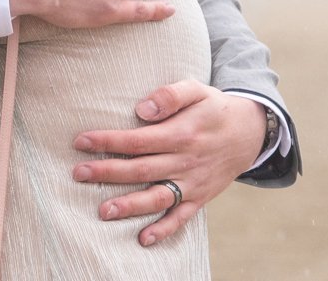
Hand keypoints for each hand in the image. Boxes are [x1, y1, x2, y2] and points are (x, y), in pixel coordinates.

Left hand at [70, 81, 266, 245]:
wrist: (249, 133)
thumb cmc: (214, 108)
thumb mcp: (197, 90)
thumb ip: (170, 95)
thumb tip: (142, 109)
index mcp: (181, 134)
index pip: (137, 140)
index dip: (108, 141)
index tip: (81, 141)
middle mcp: (185, 161)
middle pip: (141, 169)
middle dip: (107, 172)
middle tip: (79, 173)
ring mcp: (192, 183)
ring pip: (157, 197)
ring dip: (130, 206)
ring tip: (103, 210)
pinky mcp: (199, 197)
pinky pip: (181, 217)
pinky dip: (164, 230)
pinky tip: (143, 238)